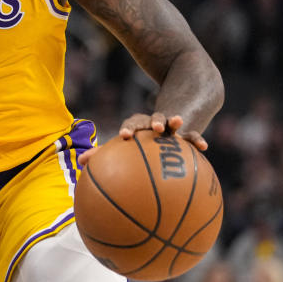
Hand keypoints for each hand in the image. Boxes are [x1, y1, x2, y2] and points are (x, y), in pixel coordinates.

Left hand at [77, 113, 206, 165]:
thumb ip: (103, 156)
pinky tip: (203, 147)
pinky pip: (192, 136)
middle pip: (152, 118)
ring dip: (175, 122)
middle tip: (156, 127)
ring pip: (172, 122)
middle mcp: (152, 125)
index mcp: (137, 127)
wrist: (162, 129)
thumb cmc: (136, 145)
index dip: (128, 128)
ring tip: (179, 122)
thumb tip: (80, 162)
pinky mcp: (185, 135)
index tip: (125, 136)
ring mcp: (170, 128)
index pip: (131, 124)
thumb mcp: (122, 149)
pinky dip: (197, 139)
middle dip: (154, 121)